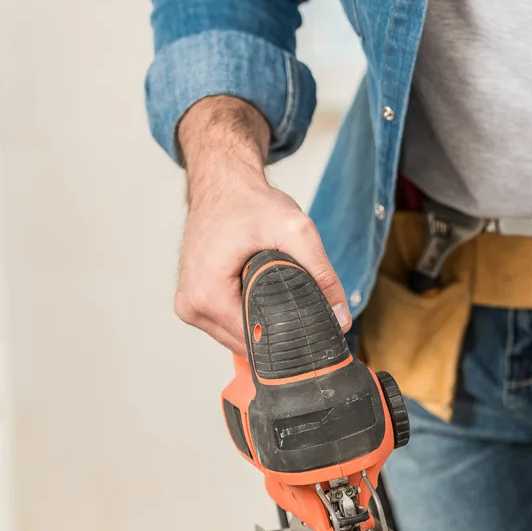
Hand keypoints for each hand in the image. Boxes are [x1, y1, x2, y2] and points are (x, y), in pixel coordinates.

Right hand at [173, 96, 348, 356]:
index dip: (289, 342)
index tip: (313, 337)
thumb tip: (341, 318)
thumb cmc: (249, 203)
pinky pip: (231, 326)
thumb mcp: (295, 230)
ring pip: (240, 340)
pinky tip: (267, 301)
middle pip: (247, 346)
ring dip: (264, 328)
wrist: (222, 184)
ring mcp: (190, 308)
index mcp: (206, 296)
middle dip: (279, 336)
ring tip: (285, 303)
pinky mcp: (195, 304)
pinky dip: (252, 318)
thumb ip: (322, 274)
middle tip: (307, 317)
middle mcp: (191, 307)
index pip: (255, 343)